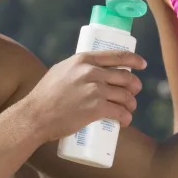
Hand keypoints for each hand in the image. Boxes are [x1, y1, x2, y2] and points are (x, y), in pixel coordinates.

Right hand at [24, 50, 146, 141]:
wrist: (35, 116)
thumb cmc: (45, 96)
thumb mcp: (61, 71)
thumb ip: (77, 69)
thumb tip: (92, 69)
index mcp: (83, 60)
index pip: (116, 55)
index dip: (134, 60)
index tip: (142, 64)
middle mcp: (91, 72)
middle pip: (125, 77)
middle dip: (134, 86)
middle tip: (133, 93)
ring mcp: (95, 90)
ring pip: (125, 96)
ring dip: (131, 104)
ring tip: (128, 110)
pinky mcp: (96, 108)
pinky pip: (120, 112)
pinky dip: (126, 118)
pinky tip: (125, 121)